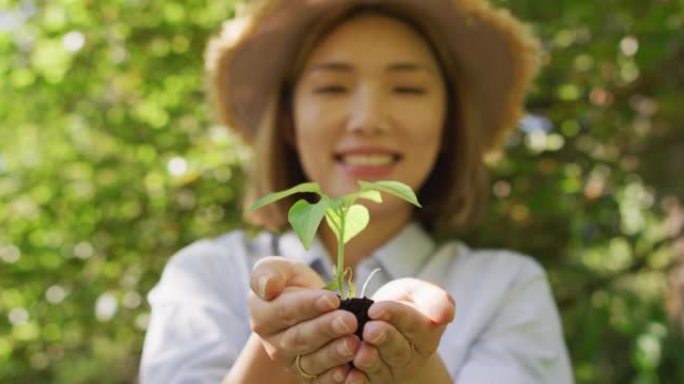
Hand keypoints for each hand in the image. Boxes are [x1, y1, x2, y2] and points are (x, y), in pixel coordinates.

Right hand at [248, 257, 360, 381]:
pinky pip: (320, 381)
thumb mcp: (277, 268)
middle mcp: (273, 344)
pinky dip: (334, 379)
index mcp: (262, 316)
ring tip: (354, 343)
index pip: (285, 311)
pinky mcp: (308, 376)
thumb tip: (268, 287)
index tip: (333, 299)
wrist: (305, 305)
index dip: (308, 306)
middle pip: (300, 338)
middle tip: (350, 321)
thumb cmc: (290, 282)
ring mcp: (291, 362)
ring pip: (312, 362)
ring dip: (334, 354)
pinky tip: (350, 373)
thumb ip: (268, 274)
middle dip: (326, 330)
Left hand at [346, 278, 455, 383]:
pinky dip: (357, 381)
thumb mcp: (419, 293)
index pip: (413, 324)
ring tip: (360, 352)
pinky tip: (349, 375)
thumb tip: (445, 315)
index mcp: (426, 334)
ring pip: (380, 369)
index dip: (394, 315)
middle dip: (384, 339)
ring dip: (370, 361)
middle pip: (398, 350)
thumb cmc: (403, 305)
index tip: (376, 309)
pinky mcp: (371, 382)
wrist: (383, 324)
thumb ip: (434, 299)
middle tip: (370, 330)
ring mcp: (390, 372)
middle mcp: (410, 358)